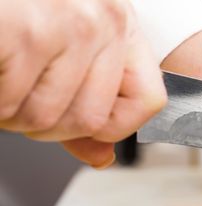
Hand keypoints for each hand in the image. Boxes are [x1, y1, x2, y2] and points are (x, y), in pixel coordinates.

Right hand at [0, 0, 165, 167]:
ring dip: (11, 113)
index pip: (149, 101)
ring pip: (45, 119)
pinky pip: (9, 106)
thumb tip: (102, 157)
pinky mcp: (27, 31)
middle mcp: (104, 19)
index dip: (114, 126)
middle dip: (46, 125)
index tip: (88, 123)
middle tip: (21, 97)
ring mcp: (68, 23)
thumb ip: (87, 99)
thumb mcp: (66, 42)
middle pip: (90, 120)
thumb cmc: (19, 7)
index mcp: (120, 21)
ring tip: (4, 76)